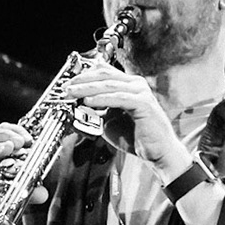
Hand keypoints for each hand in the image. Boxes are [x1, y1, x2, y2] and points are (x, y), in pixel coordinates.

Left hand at [60, 64, 189, 174]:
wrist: (157, 151)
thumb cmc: (136, 136)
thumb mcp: (110, 120)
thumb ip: (97, 110)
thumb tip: (78, 104)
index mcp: (129, 86)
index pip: (104, 72)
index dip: (84, 76)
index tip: (68, 83)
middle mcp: (136, 85)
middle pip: (104, 75)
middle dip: (82, 80)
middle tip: (66, 87)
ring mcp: (141, 92)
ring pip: (109, 85)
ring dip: (87, 88)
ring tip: (72, 92)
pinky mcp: (143, 103)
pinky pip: (118, 98)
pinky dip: (101, 99)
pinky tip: (89, 101)